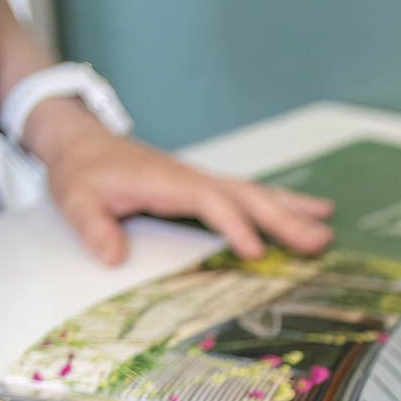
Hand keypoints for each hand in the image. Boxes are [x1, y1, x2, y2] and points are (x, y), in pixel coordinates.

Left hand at [26, 98, 334, 265]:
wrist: (81, 142)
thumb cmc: (80, 171)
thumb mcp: (73, 197)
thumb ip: (93, 226)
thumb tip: (112, 257)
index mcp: (167, 181)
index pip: (211, 201)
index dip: (235, 225)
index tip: (257, 252)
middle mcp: (193, 178)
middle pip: (248, 196)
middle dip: (285, 219)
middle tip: (319, 241)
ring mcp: (203, 181)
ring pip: (256, 193)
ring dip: (292, 212)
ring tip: (327, 231)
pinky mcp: (205, 188)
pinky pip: (249, 195)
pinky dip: (283, 204)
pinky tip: (310, 211)